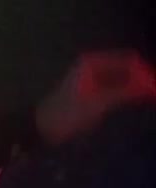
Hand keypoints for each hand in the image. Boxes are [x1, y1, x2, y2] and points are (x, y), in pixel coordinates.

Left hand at [36, 50, 155, 144]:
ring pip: (123, 78)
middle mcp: (93, 66)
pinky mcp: (92, 91)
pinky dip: (127, 93)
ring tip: (150, 97)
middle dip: (143, 79)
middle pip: (127, 68)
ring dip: (136, 87)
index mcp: (92, 63)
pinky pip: (116, 87)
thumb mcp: (99, 102)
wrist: (43, 127)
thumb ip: (127, 90)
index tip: (155, 88)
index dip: (145, 72)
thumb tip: (151, 85)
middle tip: (154, 94)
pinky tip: (136, 101)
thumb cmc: (69, 112)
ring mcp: (92, 78)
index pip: (129, 60)